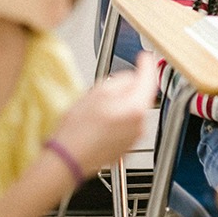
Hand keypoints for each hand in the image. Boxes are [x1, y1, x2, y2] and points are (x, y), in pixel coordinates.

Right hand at [50, 53, 158, 171]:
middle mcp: (140, 124)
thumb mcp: (98, 92)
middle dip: (130, 88)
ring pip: (133, 112)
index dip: (146, 65)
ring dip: (121, 105)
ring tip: (98, 108)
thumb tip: (131, 78)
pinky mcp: (125, 148)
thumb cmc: (79, 129)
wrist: (69, 159)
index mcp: (136, 107)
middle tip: (110, 86)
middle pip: (141, 97)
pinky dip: (117, 121)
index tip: (145, 57)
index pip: (149, 80)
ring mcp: (133, 138)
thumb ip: (121, 81)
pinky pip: (126, 127)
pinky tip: (99, 123)